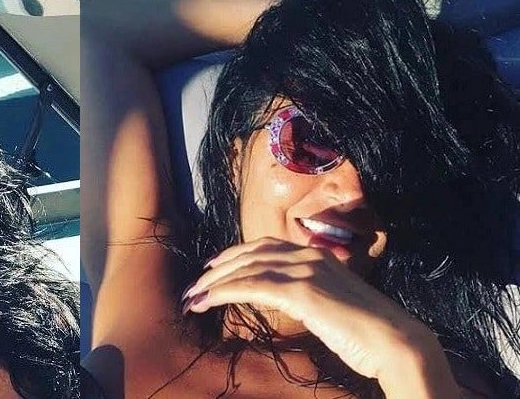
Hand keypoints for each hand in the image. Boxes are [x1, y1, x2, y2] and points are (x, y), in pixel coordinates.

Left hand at [181, 238, 452, 386]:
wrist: (396, 342)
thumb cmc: (367, 331)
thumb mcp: (333, 303)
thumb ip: (310, 294)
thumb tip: (289, 299)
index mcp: (316, 255)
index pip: (264, 246)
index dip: (234, 254)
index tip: (213, 266)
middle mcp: (308, 256)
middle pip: (249, 254)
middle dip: (217, 269)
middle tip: (195, 285)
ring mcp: (305, 271)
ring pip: (246, 269)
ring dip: (214, 282)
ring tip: (192, 298)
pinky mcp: (301, 291)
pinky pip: (252, 286)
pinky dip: (224, 292)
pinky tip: (206, 302)